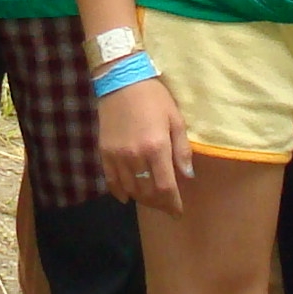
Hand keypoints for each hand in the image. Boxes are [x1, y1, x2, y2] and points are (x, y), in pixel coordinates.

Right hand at [98, 75, 193, 211]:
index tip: (178, 212)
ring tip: (151, 199)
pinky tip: (128, 196)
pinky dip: (120, 193)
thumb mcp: (175, 119)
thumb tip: (188, 176)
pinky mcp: (104, 153)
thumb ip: (182, 150)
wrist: (121, 80)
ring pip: (130, 190)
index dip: (173, 204)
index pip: (166, 188)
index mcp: (156, 148)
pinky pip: (111, 181)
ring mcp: (117, 157)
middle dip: (159, 204)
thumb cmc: (154, 98)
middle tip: (167, 206)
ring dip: (142, 199)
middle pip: (148, 193)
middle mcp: (136, 157)